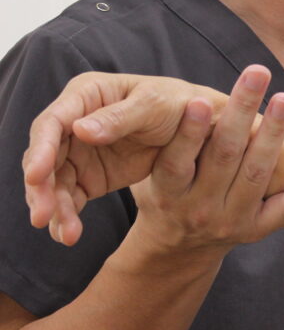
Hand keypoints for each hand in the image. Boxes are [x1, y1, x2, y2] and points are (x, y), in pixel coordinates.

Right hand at [22, 71, 225, 244]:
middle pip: (45, 156)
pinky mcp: (89, 176)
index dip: (41, 149)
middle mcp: (75, 122)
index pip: (52, 123)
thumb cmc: (178, 103)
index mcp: (86, 95)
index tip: (36, 176)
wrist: (201, 128)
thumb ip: (119, 117)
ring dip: (53, 207)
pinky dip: (66, 215)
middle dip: (41, 187)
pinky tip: (68, 234)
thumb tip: (79, 130)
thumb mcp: (154, 105)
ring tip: (65, 233)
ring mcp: (80, 151)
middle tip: (43, 216)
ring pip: (53, 182)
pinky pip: (69, 197)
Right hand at [127, 67, 283, 256]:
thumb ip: (168, 141)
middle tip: (258, 74)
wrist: (178, 248)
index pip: (178, 159)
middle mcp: (198, 208)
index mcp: (168, 191)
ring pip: (256, 174)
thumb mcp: (153, 171)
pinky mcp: (256, 230)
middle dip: (242, 112)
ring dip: (273, 135)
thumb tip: (188, 95)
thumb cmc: (170, 191)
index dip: (191, 131)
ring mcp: (230, 221)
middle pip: (224, 156)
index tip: (203, 100)